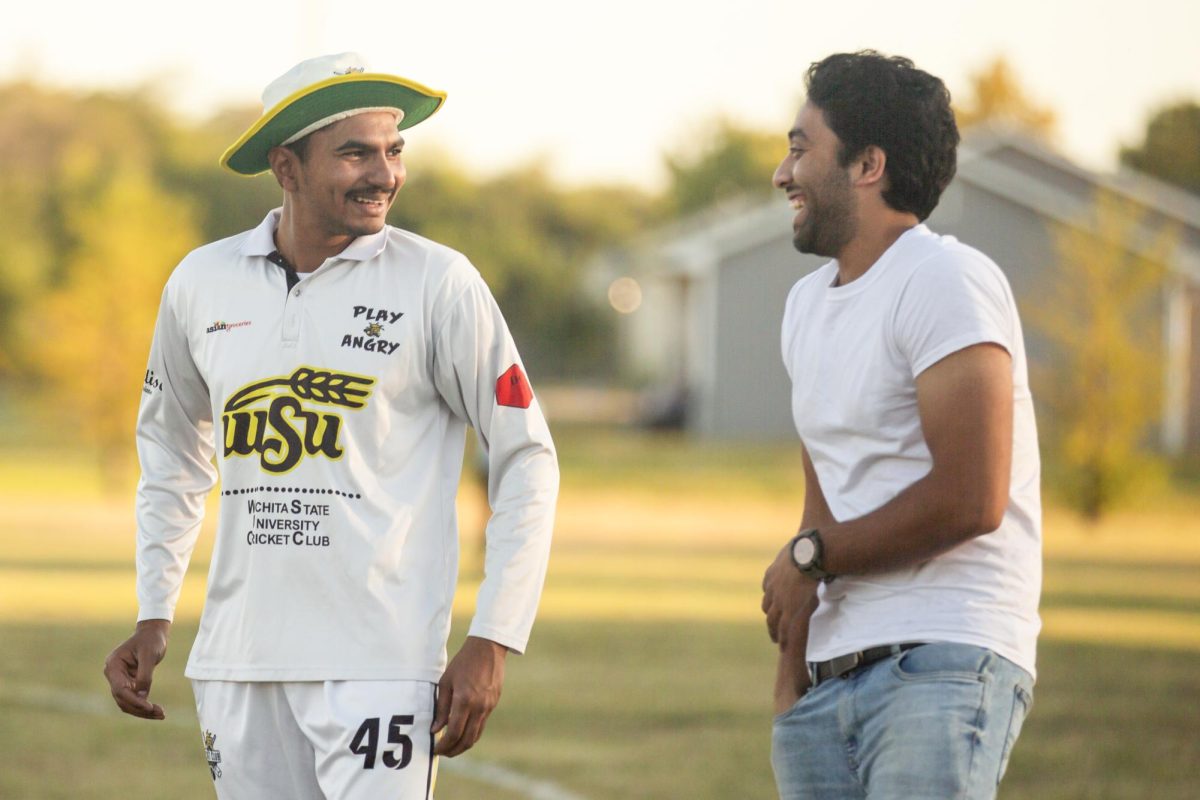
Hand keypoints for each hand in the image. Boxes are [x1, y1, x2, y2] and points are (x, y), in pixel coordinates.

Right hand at [103, 619, 170, 719]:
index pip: (120, 689)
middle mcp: (113, 674)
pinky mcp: (128, 683)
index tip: (149, 707)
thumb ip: (145, 675)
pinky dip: (144, 706)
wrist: (153, 633)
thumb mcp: (150, 655)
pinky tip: (157, 711)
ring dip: (142, 711)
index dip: (134, 700)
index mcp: (113, 666)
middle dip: (140, 709)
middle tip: (160, 713)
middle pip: (122, 699)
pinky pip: (134, 699)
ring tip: (161, 715)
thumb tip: (142, 697)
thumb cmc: (151, 640)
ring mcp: (119, 680)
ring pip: (127, 702)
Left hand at [432, 636, 506, 756]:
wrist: (488, 649)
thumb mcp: (446, 682)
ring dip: (464, 745)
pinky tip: (463, 732)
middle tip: (443, 753)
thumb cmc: (463, 662)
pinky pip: (482, 724)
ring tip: (452, 747)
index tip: (436, 748)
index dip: (444, 745)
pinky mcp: (493, 704)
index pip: (454, 732)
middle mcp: (479, 706)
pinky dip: (472, 733)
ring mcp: (488, 706)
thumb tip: (436, 729)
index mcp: (464, 700)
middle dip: (454, 750)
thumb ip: (441, 707)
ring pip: (476, 735)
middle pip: (467, 739)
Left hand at [761, 540, 818, 646]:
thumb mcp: (801, 542)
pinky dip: (783, 638)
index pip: (768, 589)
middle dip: (770, 616)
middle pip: (768, 607)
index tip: (773, 603)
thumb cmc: (811, 544)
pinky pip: (784, 628)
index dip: (771, 598)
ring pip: (774, 621)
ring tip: (776, 639)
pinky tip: (782, 645)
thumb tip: (814, 536)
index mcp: (774, 572)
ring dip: (774, 631)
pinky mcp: (790, 610)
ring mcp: (780, 600)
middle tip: (772, 626)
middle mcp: (773, 588)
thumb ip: (804, 546)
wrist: (811, 553)